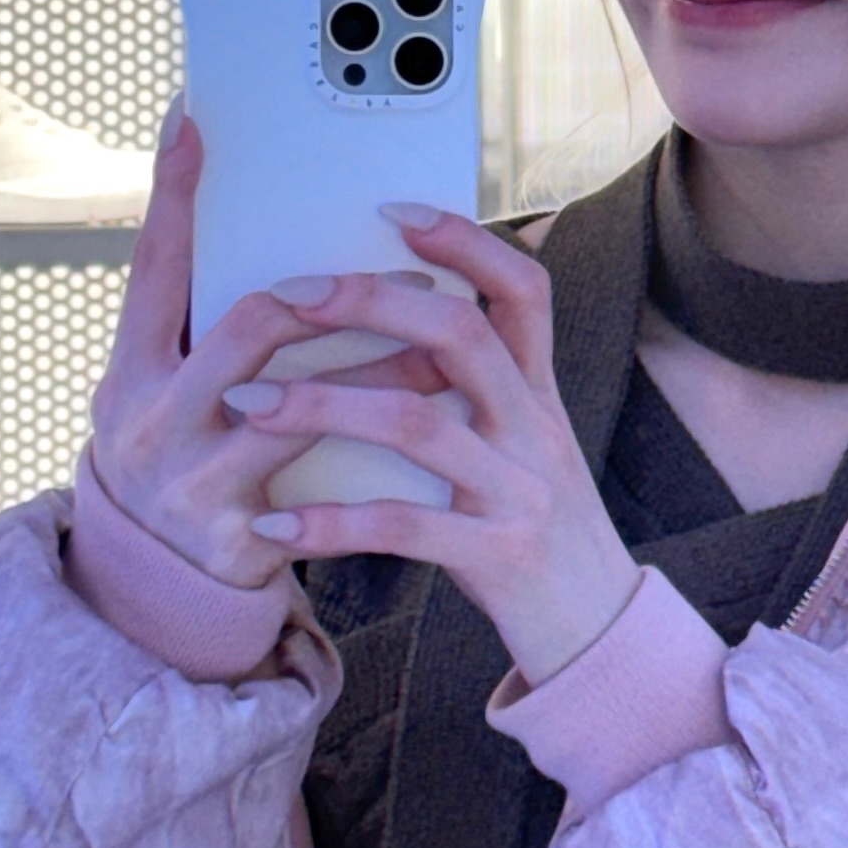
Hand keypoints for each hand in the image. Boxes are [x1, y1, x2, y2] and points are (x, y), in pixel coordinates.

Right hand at [90, 111, 441, 588]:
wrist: (160, 592)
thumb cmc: (192, 457)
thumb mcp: (178, 392)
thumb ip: (212, 328)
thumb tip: (290, 246)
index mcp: (131, 368)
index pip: (154, 266)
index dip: (174, 194)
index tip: (193, 121)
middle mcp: (148, 418)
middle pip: (243, 327)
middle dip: (333, 297)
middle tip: (406, 281)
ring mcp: (190, 480)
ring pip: (299, 408)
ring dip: (379, 373)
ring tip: (440, 351)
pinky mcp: (236, 536)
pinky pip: (324, 484)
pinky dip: (379, 455)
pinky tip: (428, 438)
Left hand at [242, 208, 640, 683]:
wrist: (599, 637)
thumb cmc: (536, 531)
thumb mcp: (524, 447)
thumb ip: (477, 391)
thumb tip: (397, 326)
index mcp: (539, 393)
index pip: (522, 289)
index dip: (464, 242)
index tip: (392, 210)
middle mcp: (536, 429)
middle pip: (461, 335)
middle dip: (373, 303)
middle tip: (288, 294)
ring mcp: (520, 492)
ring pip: (420, 423)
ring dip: (324, 405)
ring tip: (247, 403)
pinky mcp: (498, 557)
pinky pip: (405, 527)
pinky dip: (332, 524)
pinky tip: (272, 525)